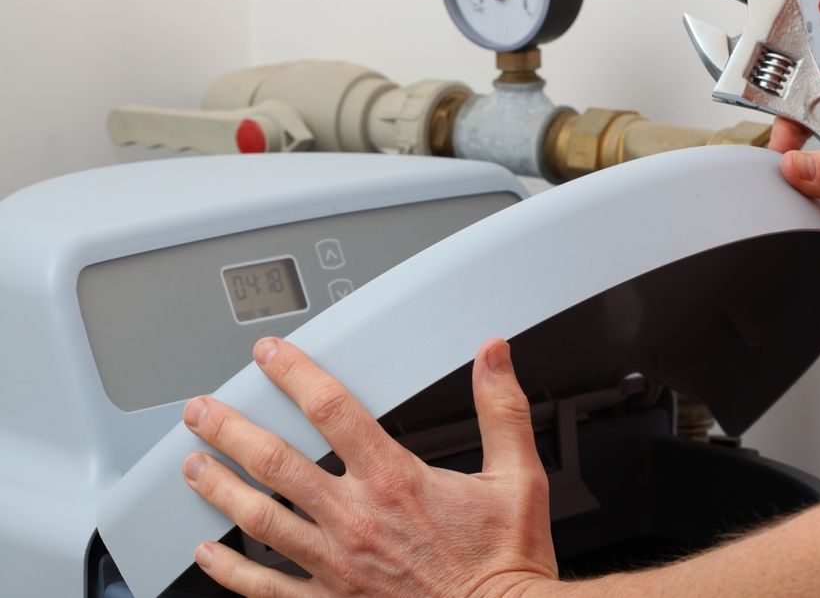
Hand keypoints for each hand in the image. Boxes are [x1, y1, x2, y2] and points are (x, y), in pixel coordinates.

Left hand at [180, 337, 558, 596]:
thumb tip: (494, 357)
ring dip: (218, 488)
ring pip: (258, 519)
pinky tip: (207, 554)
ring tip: (191, 466)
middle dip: (230, 430)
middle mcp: (355, 519)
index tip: (270, 356)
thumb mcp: (518, 477)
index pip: (332, 412)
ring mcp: (336, 564)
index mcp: (395, 482)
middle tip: (201, 412)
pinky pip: (265, 588)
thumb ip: (501, 410)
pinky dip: (230, 570)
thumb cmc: (506, 562)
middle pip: (274, 462)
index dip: (295, 375)